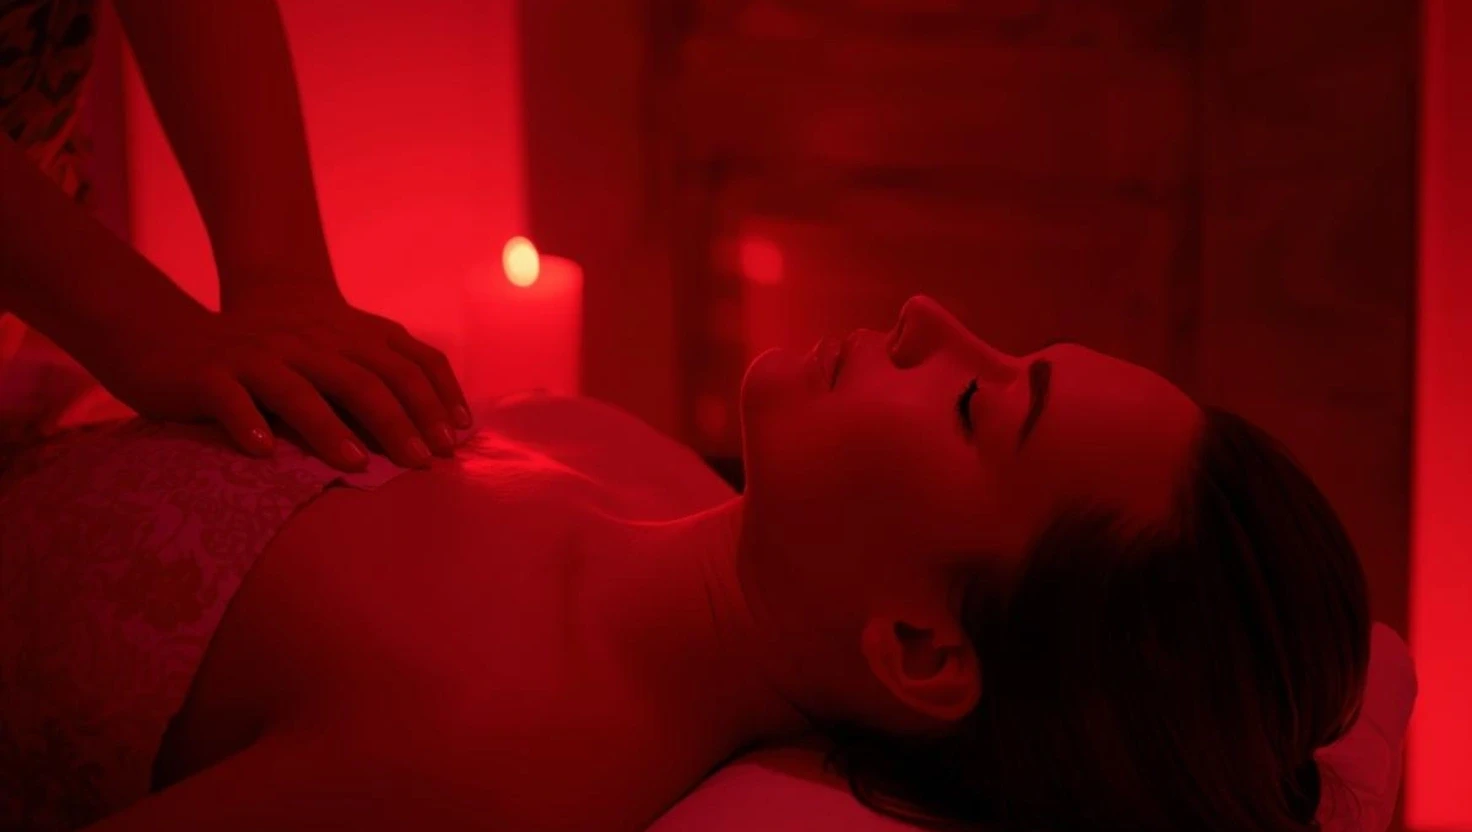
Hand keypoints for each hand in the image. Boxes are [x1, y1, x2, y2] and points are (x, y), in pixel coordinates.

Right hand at [88, 284, 470, 470]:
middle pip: (359, 380)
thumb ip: (369, 386)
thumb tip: (432, 429)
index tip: (456, 440)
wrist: (171, 338)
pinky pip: (229, 398)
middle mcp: (302, 346)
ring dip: (328, 429)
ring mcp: (254, 357)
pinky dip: (247, 423)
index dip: (431, 400)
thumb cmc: (261, 365)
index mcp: (337, 343)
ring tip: (356, 464)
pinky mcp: (208, 374)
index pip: (397, 366)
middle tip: (421, 462)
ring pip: (297, 391)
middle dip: (395, 423)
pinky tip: (262, 453)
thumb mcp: (322, 364)